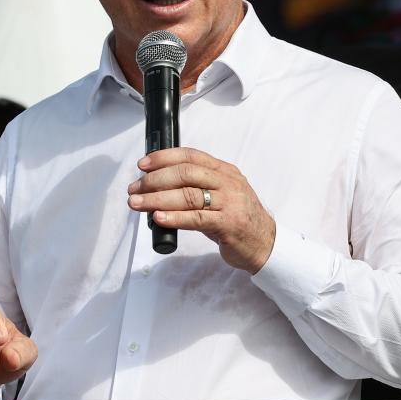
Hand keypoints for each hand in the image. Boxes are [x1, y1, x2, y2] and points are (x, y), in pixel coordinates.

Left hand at [127, 147, 275, 272]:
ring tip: (137, 203)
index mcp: (224, 171)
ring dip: (157, 199)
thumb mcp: (220, 194)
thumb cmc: (236, 218)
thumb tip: (156, 186)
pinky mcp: (229, 224)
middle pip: (185, 173)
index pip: (190, 156)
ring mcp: (230, 203)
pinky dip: (174, 217)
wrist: (265, 243)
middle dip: (155, 179)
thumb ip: (196, 186)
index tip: (142, 165)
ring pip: (188, 195)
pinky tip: (158, 218)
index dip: (164, 157)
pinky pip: (196, 218)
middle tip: (135, 188)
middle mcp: (227, 183)